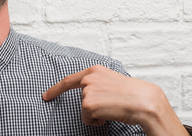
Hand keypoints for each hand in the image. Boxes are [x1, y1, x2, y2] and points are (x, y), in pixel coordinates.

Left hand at [42, 65, 188, 135]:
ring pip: (85, 110)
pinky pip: (87, 119)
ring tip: (114, 108)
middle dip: (92, 108)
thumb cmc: (135, 93)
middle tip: (111, 106)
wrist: (145, 101)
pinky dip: (97, 121)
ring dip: (97, 114)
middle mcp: (88, 79)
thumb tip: (89, 93)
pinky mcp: (88, 104)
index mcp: (95, 71)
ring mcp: (87, 91)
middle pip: (81, 100)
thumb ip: (98, 83)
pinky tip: (110, 115)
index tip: (46, 95)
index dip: (56, 89)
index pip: (70, 80)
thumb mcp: (113, 81)